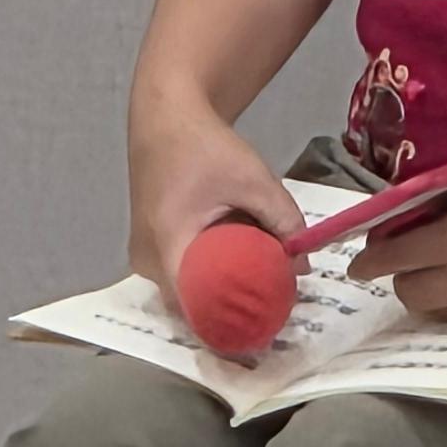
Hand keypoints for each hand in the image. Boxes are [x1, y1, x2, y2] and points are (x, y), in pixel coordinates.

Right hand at [127, 102, 297, 311]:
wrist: (166, 116)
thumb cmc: (205, 146)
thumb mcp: (253, 180)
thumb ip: (283, 220)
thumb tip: (302, 265)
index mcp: (167, 246)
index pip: (194, 308)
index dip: (228, 324)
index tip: (262, 329)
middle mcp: (146, 260)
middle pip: (190, 305)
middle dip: (229, 310)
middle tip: (268, 311)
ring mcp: (143, 257)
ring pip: (184, 291)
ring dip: (217, 292)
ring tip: (257, 294)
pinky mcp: (149, 248)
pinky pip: (179, 276)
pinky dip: (206, 276)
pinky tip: (235, 272)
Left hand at [353, 159, 446, 324]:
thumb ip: (445, 209)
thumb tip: (409, 223)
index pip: (397, 257)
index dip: (371, 262)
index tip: (357, 266)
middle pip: (413, 295)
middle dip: (400, 282)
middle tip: (403, 268)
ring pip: (442, 313)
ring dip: (432, 297)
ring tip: (437, 280)